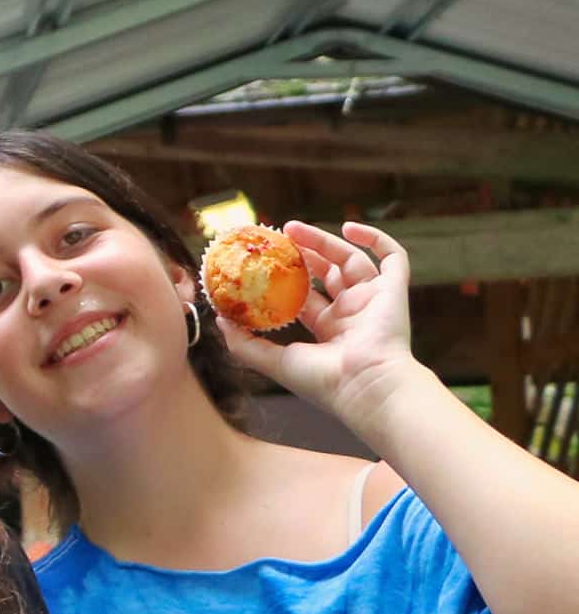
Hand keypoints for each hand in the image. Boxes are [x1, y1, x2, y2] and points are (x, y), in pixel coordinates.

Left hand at [219, 221, 428, 418]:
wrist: (365, 386)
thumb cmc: (323, 380)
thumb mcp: (274, 361)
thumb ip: (244, 343)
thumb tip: (219, 318)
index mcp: (328, 330)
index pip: (305, 296)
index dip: (285, 278)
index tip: (263, 262)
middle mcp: (352, 313)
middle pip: (327, 274)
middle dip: (303, 253)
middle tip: (278, 237)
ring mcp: (374, 300)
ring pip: (351, 260)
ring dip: (325, 241)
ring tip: (294, 229)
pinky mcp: (394, 290)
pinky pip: (393, 257)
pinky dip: (375, 239)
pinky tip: (350, 228)